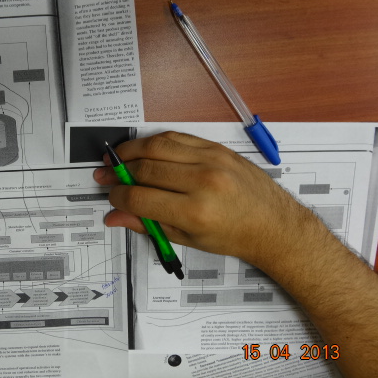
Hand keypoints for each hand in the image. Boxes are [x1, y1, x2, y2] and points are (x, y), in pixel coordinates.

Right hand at [94, 131, 315, 265]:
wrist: (272, 224)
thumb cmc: (233, 235)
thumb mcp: (187, 239)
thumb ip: (147, 224)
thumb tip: (115, 216)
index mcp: (195, 212)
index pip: (139, 197)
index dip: (117, 196)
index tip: (111, 196)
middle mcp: (203, 182)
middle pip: (144, 168)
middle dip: (118, 172)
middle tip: (105, 175)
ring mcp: (211, 160)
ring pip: (157, 146)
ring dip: (131, 150)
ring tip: (117, 158)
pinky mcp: (216, 148)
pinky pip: (177, 137)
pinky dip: (155, 142)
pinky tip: (144, 150)